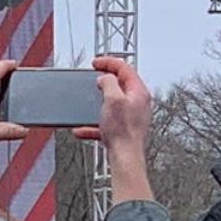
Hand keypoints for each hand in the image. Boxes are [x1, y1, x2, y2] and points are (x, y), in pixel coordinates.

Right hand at [75, 57, 153, 203]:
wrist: (126, 158)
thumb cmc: (123, 132)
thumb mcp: (112, 99)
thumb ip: (108, 83)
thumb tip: (105, 78)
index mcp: (138, 92)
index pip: (125, 68)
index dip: (108, 62)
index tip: (96, 63)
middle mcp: (138, 103)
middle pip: (119, 85)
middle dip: (103, 82)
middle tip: (93, 79)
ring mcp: (131, 117)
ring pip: (111, 104)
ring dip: (96, 103)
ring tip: (87, 105)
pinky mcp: (124, 130)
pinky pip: (106, 122)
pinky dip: (93, 124)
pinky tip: (82, 130)